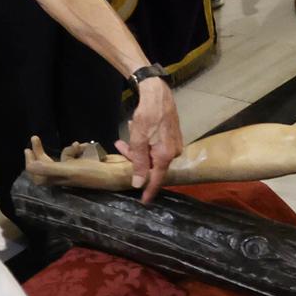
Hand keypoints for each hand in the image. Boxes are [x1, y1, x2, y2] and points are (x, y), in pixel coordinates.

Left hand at [24, 136, 135, 189]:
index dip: (30, 162)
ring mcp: (76, 167)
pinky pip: (78, 153)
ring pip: (64, 155)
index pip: (38, 173)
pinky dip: (81, 148)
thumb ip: (50, 168)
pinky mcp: (86, 161)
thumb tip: (29, 166)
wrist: (118, 172)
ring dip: (70, 148)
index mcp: (59, 179)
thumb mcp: (71, 170)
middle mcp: (65, 174)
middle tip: (35, 138)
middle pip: (47, 163)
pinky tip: (87, 146)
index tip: (28, 149)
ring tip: (79, 145)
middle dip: (40, 151)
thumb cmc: (94, 173)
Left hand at [120, 77, 182, 202]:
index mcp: (165, 156)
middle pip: (152, 164)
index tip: (144, 201)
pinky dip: (145, 141)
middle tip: (120, 146)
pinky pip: (156, 145)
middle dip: (135, 158)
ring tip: (127, 134)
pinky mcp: (172, 135)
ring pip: (152, 153)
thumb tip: (138, 184)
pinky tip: (136, 127)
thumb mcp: (139, 141)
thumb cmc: (148, 116)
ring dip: (138, 147)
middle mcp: (173, 152)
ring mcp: (174, 143)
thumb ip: (139, 164)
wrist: (158, 94)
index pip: (157, 179)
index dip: (149, 190)